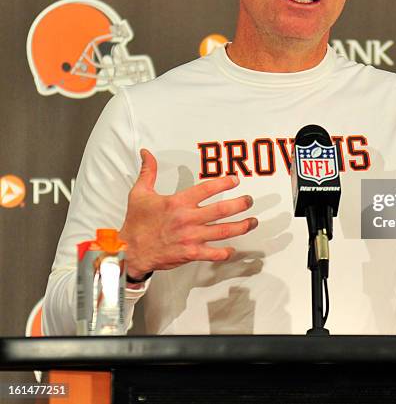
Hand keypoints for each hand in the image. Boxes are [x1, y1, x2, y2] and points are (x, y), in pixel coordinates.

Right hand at [119, 148, 256, 280]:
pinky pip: (212, 253)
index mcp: (178, 203)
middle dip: (240, 204)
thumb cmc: (136, 223)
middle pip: (221, 210)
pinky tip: (233, 249)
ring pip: (222, 231)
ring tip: (252, 222)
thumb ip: (148, 172)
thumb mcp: (139, 193)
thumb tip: (146, 153)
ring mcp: (190, 237)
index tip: (235, 180)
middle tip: (249, 201)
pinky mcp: (190, 253)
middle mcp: (187, 219)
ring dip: (241, 227)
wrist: (130, 251)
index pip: (207, 189)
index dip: (224, 183)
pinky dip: (224, 252)